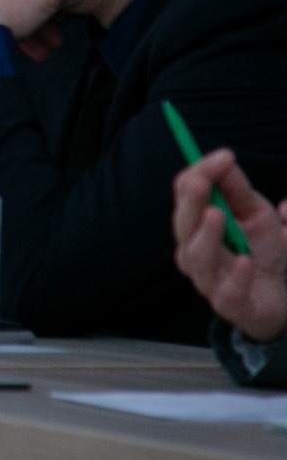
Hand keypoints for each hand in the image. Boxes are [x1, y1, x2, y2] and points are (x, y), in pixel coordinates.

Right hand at [172, 148, 286, 344]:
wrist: (275, 298)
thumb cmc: (260, 251)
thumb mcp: (256, 213)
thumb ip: (240, 189)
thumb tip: (225, 158)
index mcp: (196, 223)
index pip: (185, 193)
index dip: (200, 172)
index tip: (224, 156)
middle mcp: (193, 249)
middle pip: (184, 223)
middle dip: (191, 201)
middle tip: (203, 181)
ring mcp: (208, 278)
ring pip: (196, 257)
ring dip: (206, 235)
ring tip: (217, 216)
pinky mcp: (230, 304)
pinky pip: (227, 291)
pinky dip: (236, 276)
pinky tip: (245, 262)